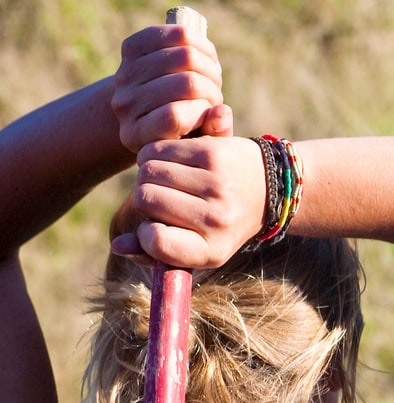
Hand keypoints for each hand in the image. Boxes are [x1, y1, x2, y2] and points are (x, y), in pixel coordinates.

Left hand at [111, 24, 228, 151]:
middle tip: (214, 91)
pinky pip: (173, 34)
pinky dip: (196, 40)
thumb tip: (221, 111)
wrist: (151, 106)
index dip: (202, 110)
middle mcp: (125, 106)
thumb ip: (216, 131)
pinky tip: (202, 53)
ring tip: (210, 75)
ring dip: (208, 64)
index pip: (174, 117)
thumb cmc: (185, 129)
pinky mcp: (130, 49)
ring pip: (183, 56)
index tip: (208, 111)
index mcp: (138, 136)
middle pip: (184, 83)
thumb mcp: (201, 139)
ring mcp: (124, 76)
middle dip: (211, 86)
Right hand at [111, 136, 265, 268]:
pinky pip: (157, 150)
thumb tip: (117, 247)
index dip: (145, 235)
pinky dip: (154, 155)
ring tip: (169, 180)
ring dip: (149, 174)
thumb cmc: (219, 223)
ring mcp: (217, 184)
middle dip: (145, 198)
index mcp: (211, 250)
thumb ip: (153, 252)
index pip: (156, 242)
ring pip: (147, 171)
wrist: (266, 187)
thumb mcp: (196, 247)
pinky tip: (172, 163)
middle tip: (165, 198)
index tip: (156, 228)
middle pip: (145, 199)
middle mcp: (217, 219)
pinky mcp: (213, 153)